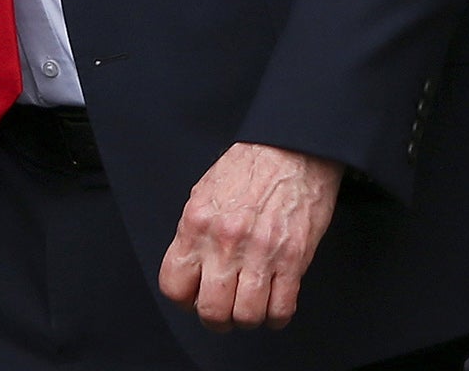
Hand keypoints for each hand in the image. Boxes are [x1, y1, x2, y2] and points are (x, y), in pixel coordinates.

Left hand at [157, 142, 343, 330]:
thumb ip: (193, 233)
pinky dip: (275, 316)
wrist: (290, 150)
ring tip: (249, 306)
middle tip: (223, 310)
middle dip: (216, 319)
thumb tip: (189, 268)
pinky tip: (272, 304)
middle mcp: (225, 242)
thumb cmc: (248, 168)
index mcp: (196, 224)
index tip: (194, 296)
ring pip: (247, 317)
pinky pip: (281, 309)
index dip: (183, 300)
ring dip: (247, 319)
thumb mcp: (204, 194)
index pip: (174, 285)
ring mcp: (260, 253)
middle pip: (211, 310)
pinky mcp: (293, 259)